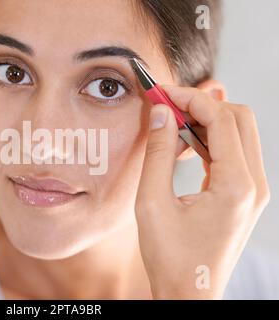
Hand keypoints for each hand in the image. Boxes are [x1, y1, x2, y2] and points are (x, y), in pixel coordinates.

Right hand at [134, 85, 269, 298]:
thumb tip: (159, 113)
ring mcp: (254, 191)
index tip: (161, 92)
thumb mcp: (152, 203)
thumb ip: (157, 153)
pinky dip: (210, 141)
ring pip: (238, 134)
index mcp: (235, 186)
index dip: (189, 98)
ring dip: (205, 122)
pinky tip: (184, 146)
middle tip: (166, 105)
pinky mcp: (245, 196)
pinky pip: (234, 154)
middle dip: (201, 105)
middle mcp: (254, 185)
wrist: (190, 294)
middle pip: (238, 119)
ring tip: (170, 125)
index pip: (221, 119)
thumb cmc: (170, 256)